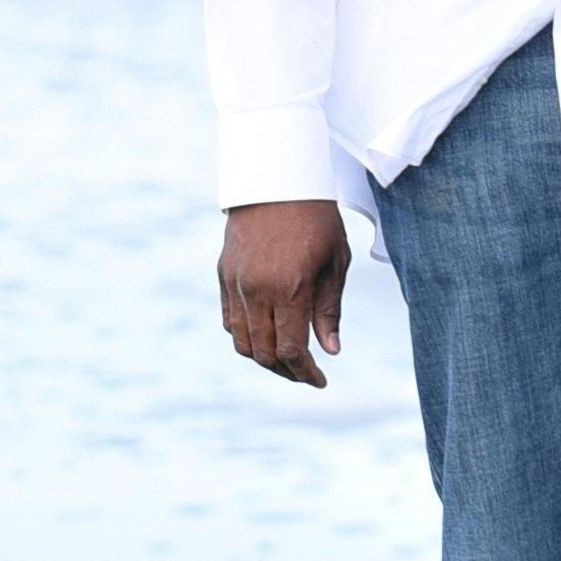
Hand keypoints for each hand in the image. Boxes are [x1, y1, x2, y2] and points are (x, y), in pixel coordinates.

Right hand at [219, 198, 350, 387]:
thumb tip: (330, 351)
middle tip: (306, 374)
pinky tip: (267, 336)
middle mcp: (257, 291)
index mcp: (290, 288)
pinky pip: (230, 321)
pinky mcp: (224, 276)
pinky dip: (246, 337)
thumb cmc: (316, 218)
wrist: (276, 179)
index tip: (321, 380)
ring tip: (287, 361)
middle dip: (287, 372)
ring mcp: (235, 284)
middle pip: (265, 354)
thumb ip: (329, 310)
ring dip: (264, 359)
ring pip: (243, 342)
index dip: (305, 373)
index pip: (291, 351)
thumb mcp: (336, 262)